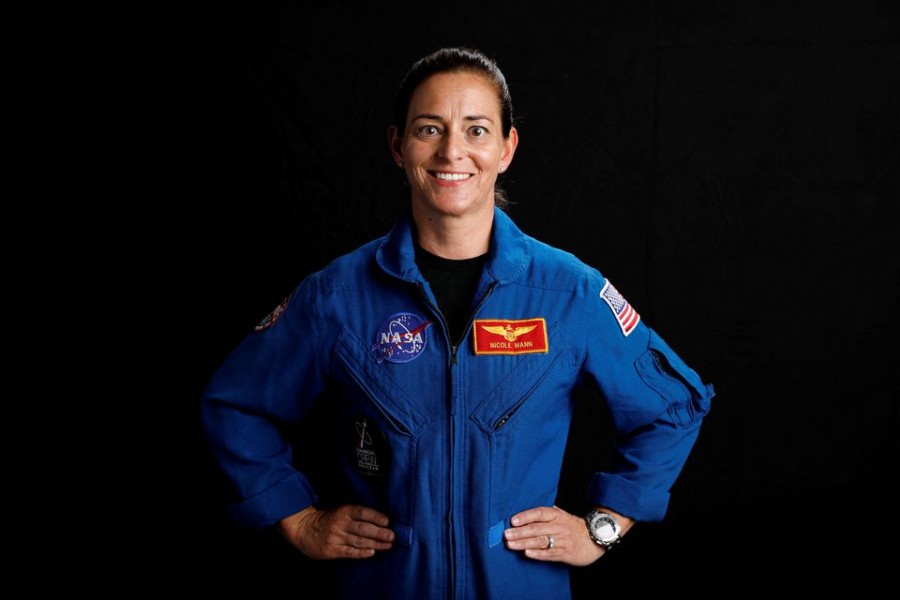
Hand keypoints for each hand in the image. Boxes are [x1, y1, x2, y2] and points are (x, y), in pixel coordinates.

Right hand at [277, 504, 394, 559]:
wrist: (303, 529)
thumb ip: (356, 514)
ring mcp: (336, 537)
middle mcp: (340, 523)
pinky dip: (361, 553)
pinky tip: (371, 553)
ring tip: (388, 545)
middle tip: (392, 536)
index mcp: (343, 511)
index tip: (388, 521)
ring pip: (359, 541)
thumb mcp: (340, 511)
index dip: (376, 516)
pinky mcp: (332, 550)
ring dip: (375, 544)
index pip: (362, 512)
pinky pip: (349, 552)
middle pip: (363, 528)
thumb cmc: (327, 519)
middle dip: (380, 532)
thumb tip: (380, 520)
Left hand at [503, 505, 631, 565]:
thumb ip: (545, 515)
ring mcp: (562, 540)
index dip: (526, 516)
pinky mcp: (565, 553)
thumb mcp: (561, 515)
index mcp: (557, 515)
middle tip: (506, 535)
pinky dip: (538, 554)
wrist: (594, 537)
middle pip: (537, 528)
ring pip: (541, 541)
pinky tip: (527, 553)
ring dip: (524, 543)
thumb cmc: (572, 526)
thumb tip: (523, 514)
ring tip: (511, 544)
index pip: (539, 513)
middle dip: (520, 532)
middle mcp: (559, 526)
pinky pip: (550, 554)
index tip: (513, 520)